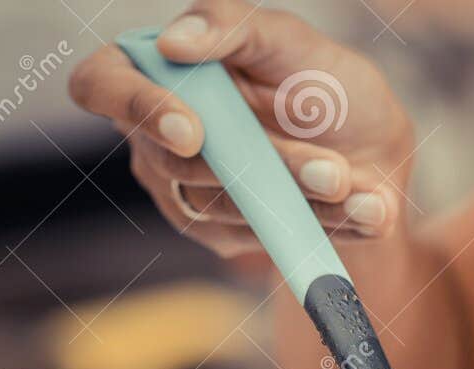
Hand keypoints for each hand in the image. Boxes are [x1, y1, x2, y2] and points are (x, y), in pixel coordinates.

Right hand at [69, 0, 414, 254]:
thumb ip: (233, 26)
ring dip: (303, 200)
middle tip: (332, 169)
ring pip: (229, 209)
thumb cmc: (321, 83)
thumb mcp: (289, 40)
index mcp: (156, 75)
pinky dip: (327, 224)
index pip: (100, 85)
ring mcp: (189, 195)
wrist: (373, 149)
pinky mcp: (227, 237)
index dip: (133, 107)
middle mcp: (158, 140)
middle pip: (181, 163)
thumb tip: (173, 41)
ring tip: (360, 188)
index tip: (192, 130)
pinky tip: (368, 210)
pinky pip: (266, 238)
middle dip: (265, 166)